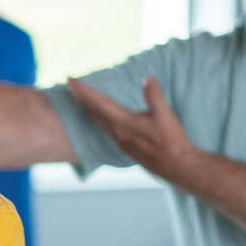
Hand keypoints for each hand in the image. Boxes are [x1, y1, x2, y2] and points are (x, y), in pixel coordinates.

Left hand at [69, 75, 195, 179]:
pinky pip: (103, 128)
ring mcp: (118, 140)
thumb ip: (154, 96)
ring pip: (97, 120)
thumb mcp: (165, 115)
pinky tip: (98, 116)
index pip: (98, 102)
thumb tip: (147, 79)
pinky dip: (96, 117)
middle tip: (70, 83)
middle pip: (92, 111)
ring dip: (86, 107)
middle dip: (80, 96)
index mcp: (123, 122)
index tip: (70, 79)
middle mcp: (116, 131)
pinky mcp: (123, 145)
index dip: (83, 90)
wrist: (174, 165)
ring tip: (79, 97)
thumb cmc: (170, 141)